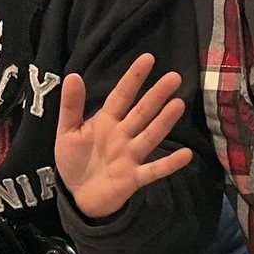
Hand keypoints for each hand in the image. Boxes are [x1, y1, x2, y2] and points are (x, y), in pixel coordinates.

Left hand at [53, 53, 194, 219]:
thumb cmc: (74, 161)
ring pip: (150, 135)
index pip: (122, 95)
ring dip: (164, 122)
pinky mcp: (133, 178)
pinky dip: (169, 164)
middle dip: (156, 95)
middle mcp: (122, 135)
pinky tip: (186, 155)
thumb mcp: (67, 131)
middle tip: (174, 77)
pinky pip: (153, 170)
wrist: (76, 196)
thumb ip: (71, 106)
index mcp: (106, 121)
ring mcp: (130, 156)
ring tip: (178, 104)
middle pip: (142, 112)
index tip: (148, 58)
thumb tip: (73, 75)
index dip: (134, 78)